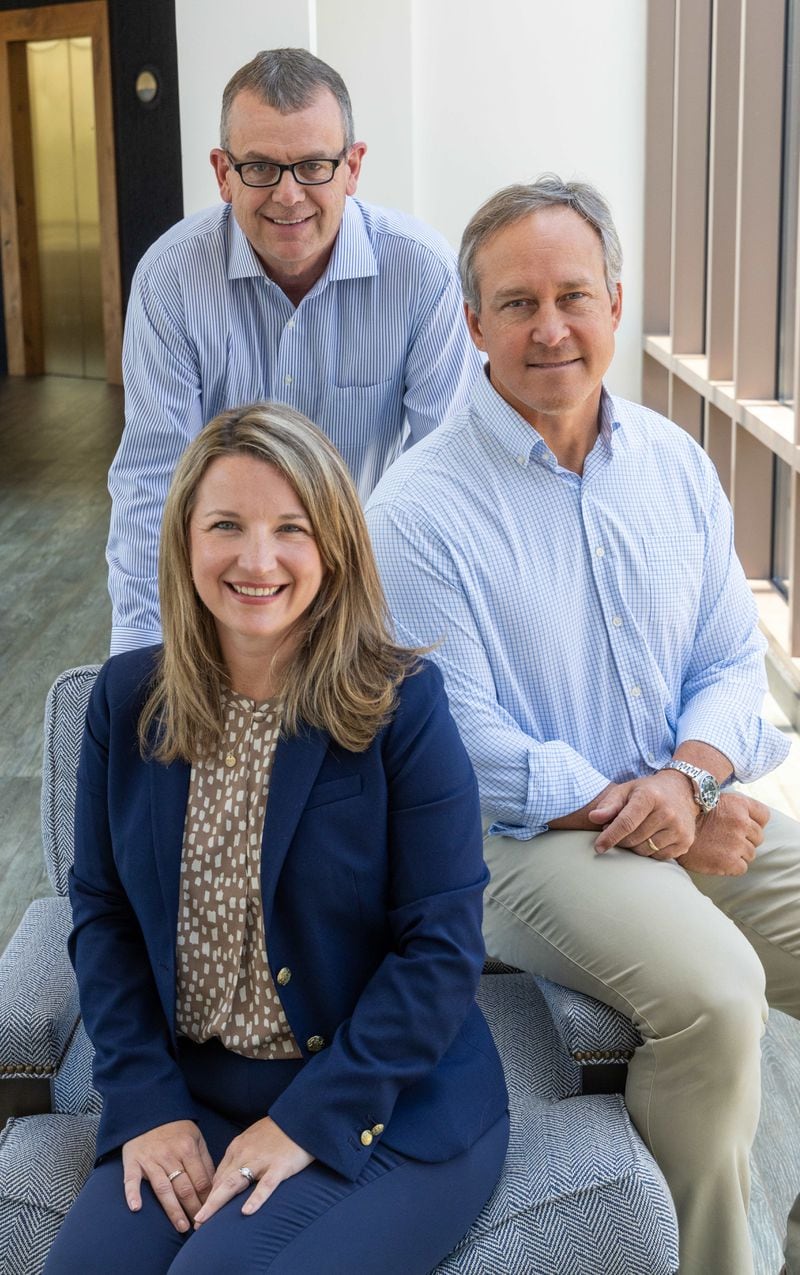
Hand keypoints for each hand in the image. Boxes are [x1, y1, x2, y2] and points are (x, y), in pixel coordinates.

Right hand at [123, 1119, 214, 1231]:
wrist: (148, 1111)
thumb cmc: (176, 1129)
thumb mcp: (196, 1138)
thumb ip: (204, 1161)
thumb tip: (215, 1185)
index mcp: (187, 1148)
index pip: (201, 1180)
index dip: (208, 1198)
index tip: (212, 1213)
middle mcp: (169, 1155)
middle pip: (184, 1187)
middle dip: (194, 1209)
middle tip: (200, 1227)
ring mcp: (150, 1159)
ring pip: (163, 1188)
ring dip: (173, 1210)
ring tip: (182, 1227)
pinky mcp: (132, 1162)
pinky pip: (131, 1180)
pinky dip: (132, 1193)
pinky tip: (136, 1208)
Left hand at [194, 1116, 312, 1225]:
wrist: (302, 1116)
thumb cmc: (278, 1131)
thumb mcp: (254, 1139)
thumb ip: (240, 1157)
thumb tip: (227, 1179)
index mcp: (237, 1147)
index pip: (219, 1175)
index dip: (209, 1195)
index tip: (202, 1212)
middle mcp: (244, 1153)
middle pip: (220, 1181)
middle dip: (206, 1203)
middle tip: (195, 1222)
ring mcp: (261, 1160)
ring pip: (234, 1183)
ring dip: (216, 1203)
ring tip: (204, 1220)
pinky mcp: (279, 1166)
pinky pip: (266, 1185)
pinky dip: (256, 1198)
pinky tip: (246, 1212)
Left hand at [589, 772, 698, 859]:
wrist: (682, 790)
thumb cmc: (647, 791)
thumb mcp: (626, 790)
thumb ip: (608, 804)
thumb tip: (593, 818)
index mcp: (650, 796)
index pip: (626, 822)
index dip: (610, 837)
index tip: (598, 847)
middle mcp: (668, 812)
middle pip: (633, 839)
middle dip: (620, 840)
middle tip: (618, 831)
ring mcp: (679, 828)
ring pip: (645, 851)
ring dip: (634, 847)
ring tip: (634, 832)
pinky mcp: (686, 841)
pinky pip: (659, 857)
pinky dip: (649, 851)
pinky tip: (650, 837)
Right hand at [679, 792, 769, 875]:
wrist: (671, 833)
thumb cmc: (692, 817)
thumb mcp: (713, 800)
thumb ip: (734, 807)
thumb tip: (748, 818)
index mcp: (739, 804)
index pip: (763, 816)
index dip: (754, 822)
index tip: (742, 826)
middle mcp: (741, 822)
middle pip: (758, 837)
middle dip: (745, 839)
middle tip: (725, 839)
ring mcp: (737, 843)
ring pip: (750, 854)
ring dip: (737, 853)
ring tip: (718, 849)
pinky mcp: (730, 861)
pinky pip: (742, 867)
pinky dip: (731, 866)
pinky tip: (717, 859)